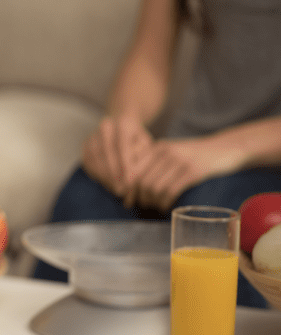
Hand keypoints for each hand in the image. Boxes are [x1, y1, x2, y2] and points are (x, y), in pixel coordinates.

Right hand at [81, 115, 153, 198]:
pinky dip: (96, 173)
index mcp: (124, 124)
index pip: (122, 146)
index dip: (125, 166)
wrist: (122, 125)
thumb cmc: (138, 140)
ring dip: (104, 175)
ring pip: (95, 157)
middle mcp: (106, 126)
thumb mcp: (146, 148)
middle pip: (106, 152)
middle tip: (121, 190)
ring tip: (114, 189)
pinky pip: (88, 160)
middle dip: (114, 173)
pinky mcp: (85, 143)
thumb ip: (142, 161)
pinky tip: (106, 182)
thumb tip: (131, 181)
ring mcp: (93, 134)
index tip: (129, 182)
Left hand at [131, 138, 249, 211]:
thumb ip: (155, 162)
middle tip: (142, 206)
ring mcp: (179, 160)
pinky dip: (165, 202)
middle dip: (139, 197)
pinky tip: (166, 207)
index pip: (134, 169)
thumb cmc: (196, 154)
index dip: (128, 187)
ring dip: (152, 202)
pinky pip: (171, 191)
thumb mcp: (173, 151)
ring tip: (155, 207)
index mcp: (157, 147)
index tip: (127, 199)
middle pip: (142, 180)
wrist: (226, 147)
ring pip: (155, 187)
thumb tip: (134, 184)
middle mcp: (165, 151)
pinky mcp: (193, 171)